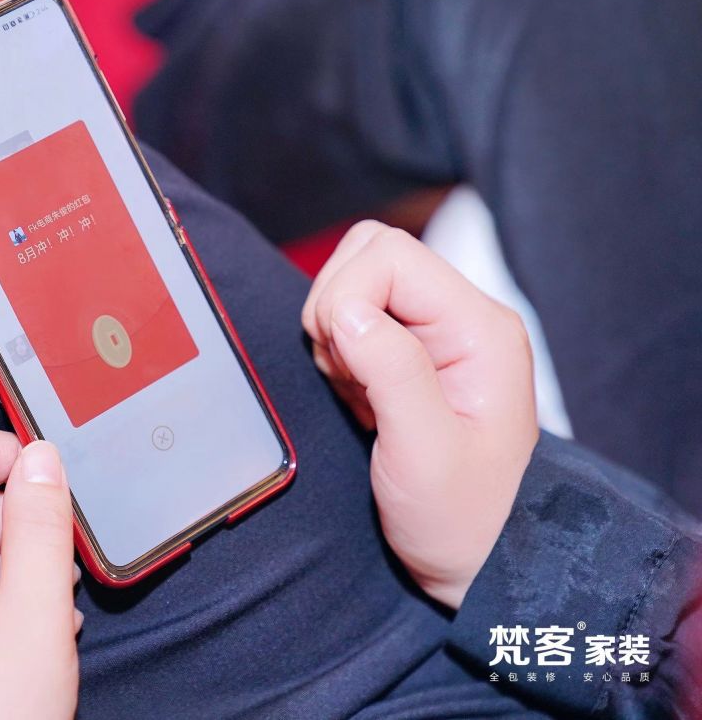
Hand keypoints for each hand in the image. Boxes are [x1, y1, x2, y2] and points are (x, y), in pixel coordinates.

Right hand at [302, 221, 538, 608]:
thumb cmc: (463, 518)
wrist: (476, 561)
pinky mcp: (408, 350)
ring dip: (333, 334)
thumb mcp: (427, 453)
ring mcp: (434, 332)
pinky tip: (359, 397)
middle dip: (334, 309)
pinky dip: (336, 352)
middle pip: (369, 254)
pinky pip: (350, 318)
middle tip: (349, 375)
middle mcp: (461, 318)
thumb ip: (392, 373)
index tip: (347, 363)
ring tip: (359, 394)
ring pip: (352, 282)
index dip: (346, 297)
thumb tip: (347, 312)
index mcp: (480, 329)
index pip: (390, 255)